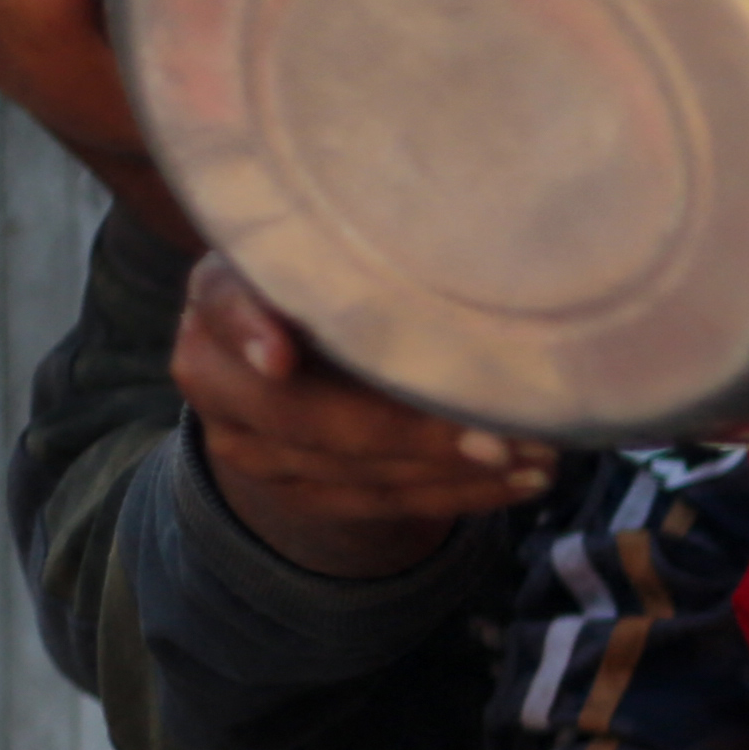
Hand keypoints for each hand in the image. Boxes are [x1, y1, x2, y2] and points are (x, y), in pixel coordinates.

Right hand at [176, 255, 551, 576]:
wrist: (310, 345)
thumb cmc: (345, 271)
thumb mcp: (345, 245)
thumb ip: (376, 255)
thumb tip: (474, 261)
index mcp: (220, 292)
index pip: (225, 306)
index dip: (250, 330)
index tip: (281, 358)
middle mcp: (213, 373)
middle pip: (300, 414)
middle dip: (408, 431)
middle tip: (501, 433)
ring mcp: (244, 444)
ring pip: (349, 471)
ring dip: (453, 469)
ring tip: (535, 451)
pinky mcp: (292, 491)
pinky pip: (378, 503)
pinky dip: (457, 493)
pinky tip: (520, 479)